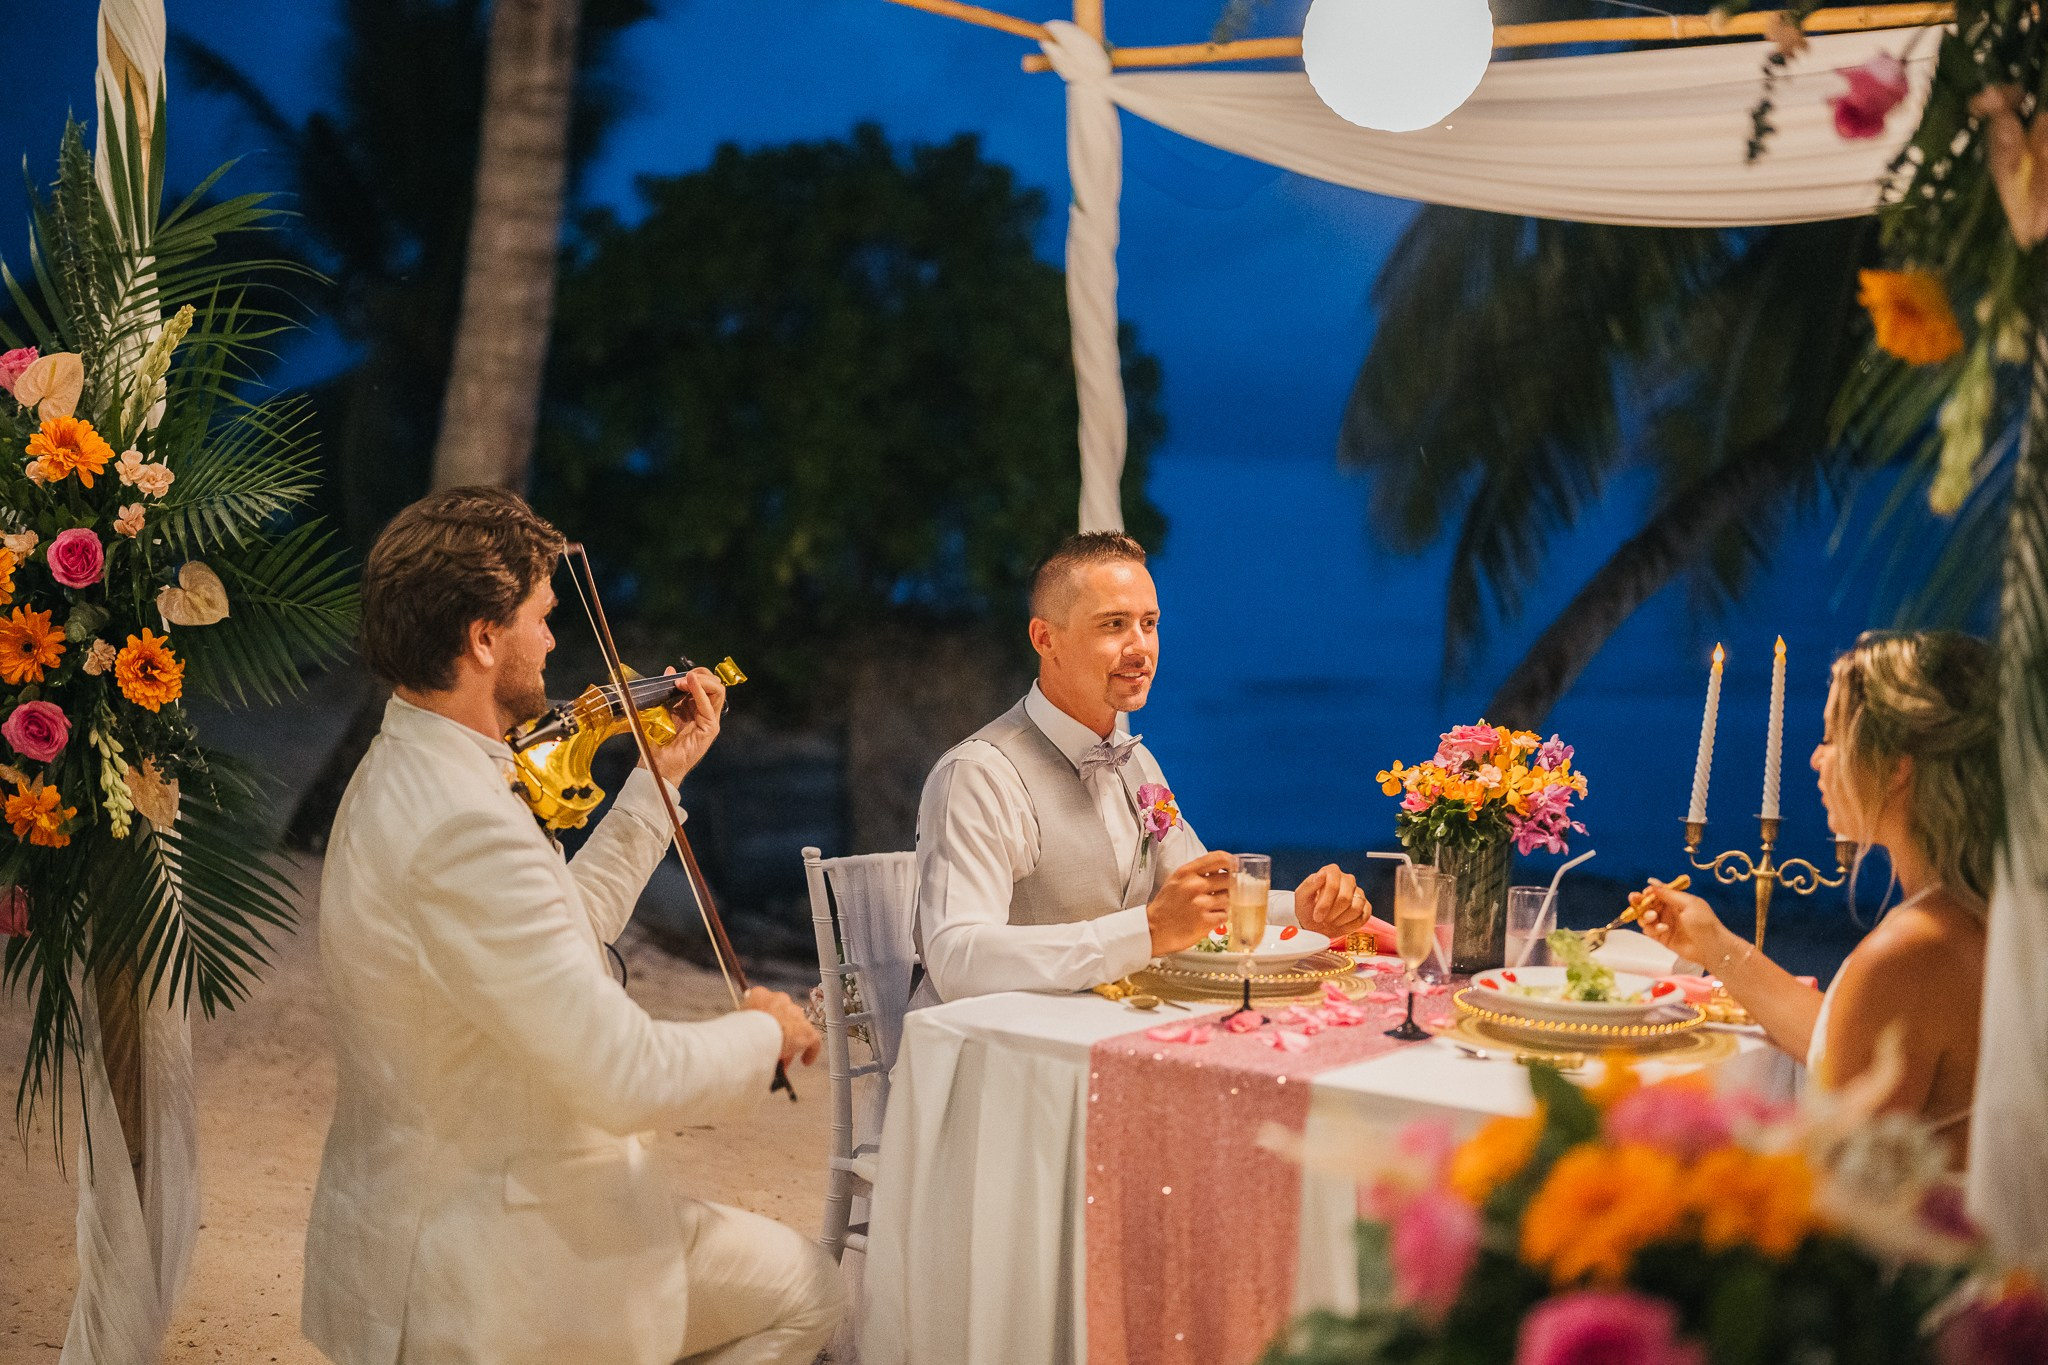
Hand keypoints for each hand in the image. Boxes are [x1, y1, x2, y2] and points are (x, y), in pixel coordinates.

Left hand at [644, 667, 725, 788]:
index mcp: (694, 707)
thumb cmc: (656, 741)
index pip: (705, 683)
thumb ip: (668, 690)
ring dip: (702, 680)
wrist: (655, 765)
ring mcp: (709, 721)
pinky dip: (700, 691)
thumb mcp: (661, 708)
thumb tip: (669, 669)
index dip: (694, 674)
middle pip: (715, 684)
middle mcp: (705, 713)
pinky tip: (688, 684)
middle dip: (701, 674)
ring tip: (684, 681)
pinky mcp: (710, 729)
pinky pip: (708, 705)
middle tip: (681, 677)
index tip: (676, 675)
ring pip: (718, 691)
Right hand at [743, 986, 820, 1067]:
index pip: (764, 1004)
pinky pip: (812, 1040)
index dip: (765, 1020)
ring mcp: (794, 1013)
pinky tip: (805, 1061)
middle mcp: (779, 999)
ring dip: (791, 1040)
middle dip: (779, 1030)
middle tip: (773, 1046)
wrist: (755, 1034)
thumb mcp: (737, 1023)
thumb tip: (746, 1039)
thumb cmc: (740, 1030)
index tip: (762, 1032)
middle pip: (783, 1015)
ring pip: (796, 1027)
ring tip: (784, 1057)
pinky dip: (809, 1051)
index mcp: (759, 995)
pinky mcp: (806, 1030)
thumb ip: (744, 1024)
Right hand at [1146, 851, 1232, 955]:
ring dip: (1223, 903)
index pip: (1219, 858)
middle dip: (1228, 886)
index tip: (1236, 867)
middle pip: (1228, 879)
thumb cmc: (1166, 905)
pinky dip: (1219, 917)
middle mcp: (1194, 885)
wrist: (1153, 930)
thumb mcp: (1176, 880)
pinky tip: (1208, 918)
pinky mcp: (1205, 921)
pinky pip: (1224, 915)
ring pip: (1228, 898)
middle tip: (1221, 892)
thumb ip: (1197, 872)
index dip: (1232, 862)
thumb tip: (1223, 869)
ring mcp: (1201, 904)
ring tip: (1210, 908)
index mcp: (1187, 872)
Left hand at [1294, 864, 1370, 937]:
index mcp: (1332, 872)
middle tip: (1322, 920)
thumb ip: (1310, 884)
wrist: (1314, 923)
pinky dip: (1350, 925)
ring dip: (1340, 920)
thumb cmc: (1307, 907)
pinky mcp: (1366, 907)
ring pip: (1356, 908)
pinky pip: (1364, 917)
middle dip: (1331, 913)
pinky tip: (1339, 924)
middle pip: (1345, 898)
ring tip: (1330, 921)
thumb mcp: (1301, 897)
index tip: (1317, 916)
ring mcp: (1358, 893)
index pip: (1333, 885)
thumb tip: (1321, 875)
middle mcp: (1348, 880)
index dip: (1325, 903)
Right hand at [1632, 879, 1739, 971]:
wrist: (1712, 947)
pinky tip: (1663, 929)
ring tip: (1653, 917)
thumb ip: (1668, 894)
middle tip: (1634, 900)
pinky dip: (1652, 929)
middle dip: (1639, 901)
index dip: (1648, 892)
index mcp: (1676, 901)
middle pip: (1647, 904)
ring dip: (1645, 915)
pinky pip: (1649, 930)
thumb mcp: (1688, 903)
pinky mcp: (1662, 938)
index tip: (1644, 893)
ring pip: (1645, 917)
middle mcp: (1668, 911)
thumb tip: (1651, 881)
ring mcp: (1664, 924)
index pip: (1657, 893)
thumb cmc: (1704, 922)